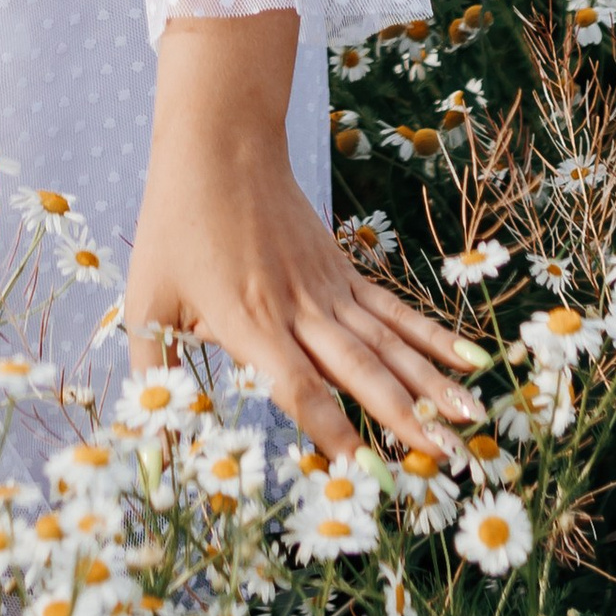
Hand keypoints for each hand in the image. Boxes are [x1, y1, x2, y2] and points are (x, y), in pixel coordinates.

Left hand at [125, 13, 485, 461]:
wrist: (220, 144)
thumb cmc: (176, 224)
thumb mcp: (146, 298)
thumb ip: (150, 366)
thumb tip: (146, 431)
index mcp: (247, 320)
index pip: (297, 386)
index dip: (331, 430)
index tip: (362, 472)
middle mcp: (297, 308)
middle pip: (357, 369)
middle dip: (401, 416)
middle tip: (442, 459)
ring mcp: (327, 287)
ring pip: (386, 341)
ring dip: (429, 382)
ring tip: (469, 420)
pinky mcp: (342, 270)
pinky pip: (392, 310)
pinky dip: (430, 336)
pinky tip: (466, 360)